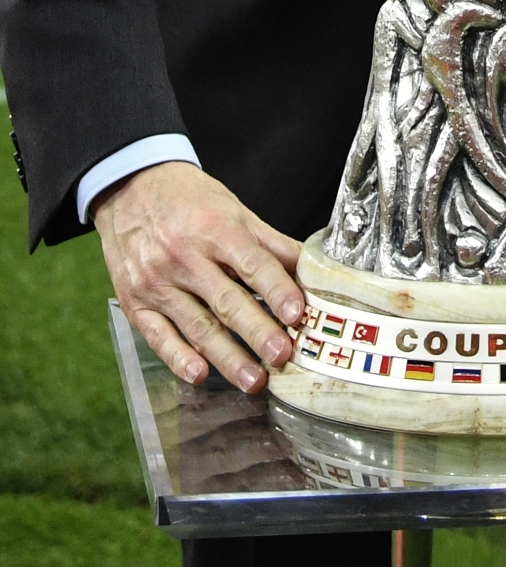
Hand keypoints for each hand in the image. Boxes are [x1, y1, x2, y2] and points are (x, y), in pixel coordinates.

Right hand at [93, 162, 303, 391]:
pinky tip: (199, 374)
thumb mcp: (235, 211)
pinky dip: (177, 357)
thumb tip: (313, 270)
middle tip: (282, 356)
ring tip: (255, 381)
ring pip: (197, 325)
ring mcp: (156, 282)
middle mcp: (183, 257)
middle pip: (226, 301)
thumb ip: (273, 244)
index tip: (296, 314)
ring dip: (227, 357)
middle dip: (257, 332)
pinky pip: (157, 335)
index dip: (276, 290)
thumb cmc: (190, 200)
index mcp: (215, 230)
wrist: (129, 186)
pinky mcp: (134, 301)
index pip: (252, 265)